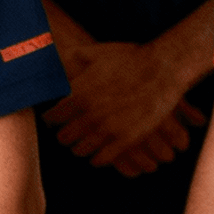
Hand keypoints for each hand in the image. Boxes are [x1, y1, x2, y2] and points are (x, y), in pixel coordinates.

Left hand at [44, 38, 196, 170]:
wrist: (162, 69)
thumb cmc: (130, 59)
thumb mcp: (97, 54)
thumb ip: (75, 58)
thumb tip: (60, 57)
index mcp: (79, 93)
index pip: (52, 117)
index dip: (51, 121)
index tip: (54, 122)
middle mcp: (89, 113)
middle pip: (64, 137)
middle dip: (64, 136)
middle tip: (67, 135)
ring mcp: (107, 128)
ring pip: (80, 150)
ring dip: (79, 148)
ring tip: (81, 146)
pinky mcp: (125, 140)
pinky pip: (102, 159)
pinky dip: (97, 159)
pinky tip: (98, 156)